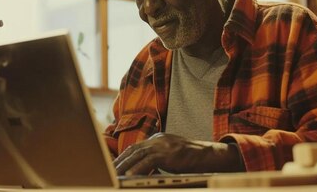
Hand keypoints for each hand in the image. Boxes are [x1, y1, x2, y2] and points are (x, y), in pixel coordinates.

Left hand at [113, 133, 243, 175]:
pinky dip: (137, 170)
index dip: (123, 157)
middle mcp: (157, 139)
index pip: (136, 147)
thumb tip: (145, 169)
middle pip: (133, 150)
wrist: (207, 155)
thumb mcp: (171, 155)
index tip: (114, 165)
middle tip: (109, 171)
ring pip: (137, 155)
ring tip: (116, 175)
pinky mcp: (167, 154)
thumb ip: (158, 159)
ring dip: (124, 166)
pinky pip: (148, 162)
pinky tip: (130, 177)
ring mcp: (162, 145)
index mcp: (157, 138)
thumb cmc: (190, 158)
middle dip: (120, 161)